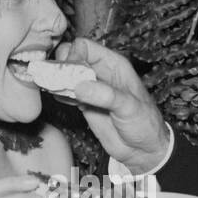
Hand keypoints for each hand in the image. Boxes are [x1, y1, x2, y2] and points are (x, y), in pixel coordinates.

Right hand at [55, 37, 168, 173]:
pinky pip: (65, 92)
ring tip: (52, 88)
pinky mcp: (83, 103)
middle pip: (70, 57)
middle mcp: (100, 73)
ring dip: (55, 79)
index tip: (69, 71)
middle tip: (57, 81)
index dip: (73, 55)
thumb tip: (80, 86)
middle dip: (60, 66)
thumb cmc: (144, 124)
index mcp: (114, 65)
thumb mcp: (129, 107)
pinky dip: (58, 93)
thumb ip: (106, 95)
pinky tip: (60, 99)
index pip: (85, 47)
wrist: (143, 149)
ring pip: (65, 74)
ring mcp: (90, 88)